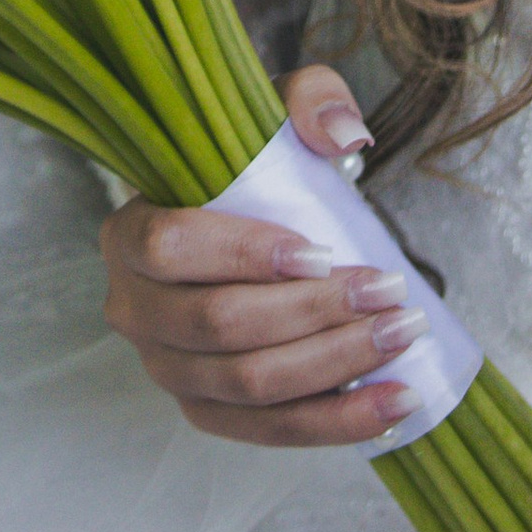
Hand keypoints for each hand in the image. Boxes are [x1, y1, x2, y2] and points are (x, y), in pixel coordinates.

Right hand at [99, 65, 423, 445]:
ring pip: (248, 385)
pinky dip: (333, 424)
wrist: (240, 219)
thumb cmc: (250, 166)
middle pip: (219, 326)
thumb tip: (344, 134)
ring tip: (402, 338)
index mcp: (129, 232)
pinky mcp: (205, 411)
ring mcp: (167, 370)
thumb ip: (310, 98)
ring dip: (334, 367)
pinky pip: (267, 432)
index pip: (170, 247)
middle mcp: (133, 309)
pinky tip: (391, 404)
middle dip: (314, 315)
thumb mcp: (275, 111)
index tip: (323, 251)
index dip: (243, 253)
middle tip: (391, 292)